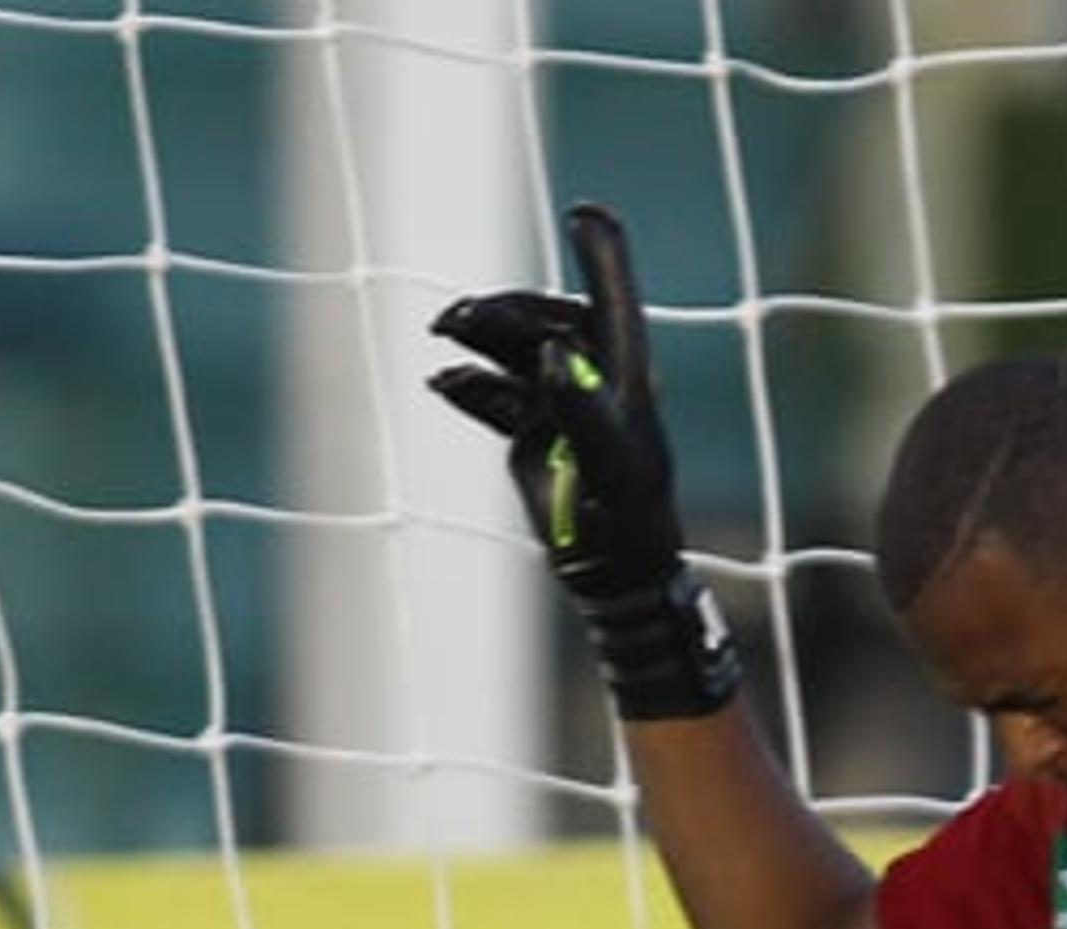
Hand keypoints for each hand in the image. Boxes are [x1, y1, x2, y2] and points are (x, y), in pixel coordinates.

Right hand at [428, 204, 742, 720]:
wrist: (612, 579)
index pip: (613, 298)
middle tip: (456, 318)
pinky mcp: (531, 435)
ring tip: (438, 334)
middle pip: (543, 321)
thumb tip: (555, 350)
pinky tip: (439, 383)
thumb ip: (583, 407)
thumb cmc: (627, 523)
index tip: (584, 211)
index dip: (601, 253)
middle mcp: (592, 379)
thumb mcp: (611, 467)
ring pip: (512, 353)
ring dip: (477, 337)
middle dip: (501, 310)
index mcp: (625, 373)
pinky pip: (492, 396)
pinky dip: (465, 386)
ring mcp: (559, 405)